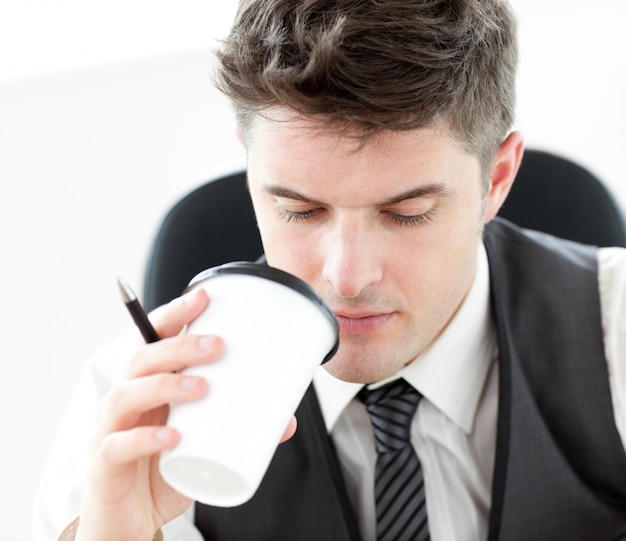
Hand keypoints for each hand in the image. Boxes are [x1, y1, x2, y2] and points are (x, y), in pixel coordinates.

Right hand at [76, 288, 296, 540]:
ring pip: (124, 395)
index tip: (205, 296)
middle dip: (179, 346)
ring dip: (164, 384)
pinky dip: (143, 439)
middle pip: (141, 359)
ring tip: (201, 386)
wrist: (128, 520)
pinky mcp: (104, 466)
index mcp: (147, 387)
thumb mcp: (202, 442)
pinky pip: (116, 447)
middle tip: (219, 345)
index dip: (174, 315)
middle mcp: (125, 402)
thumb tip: (286, 420)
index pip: (154, 340)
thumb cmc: (162, 468)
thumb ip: (238, 428)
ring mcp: (109, 432)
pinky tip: (172, 436)